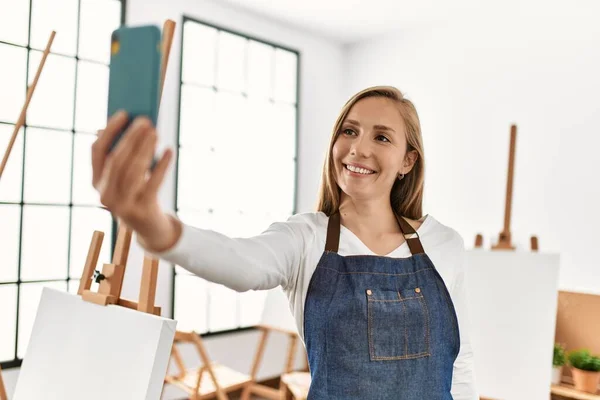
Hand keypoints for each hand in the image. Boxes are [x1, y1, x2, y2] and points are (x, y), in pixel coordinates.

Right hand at [92, 111, 178, 250]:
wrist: (149, 229)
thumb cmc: (138, 193)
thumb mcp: (126, 175)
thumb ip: (124, 153)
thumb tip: (131, 124)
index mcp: (96, 181)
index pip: (97, 151)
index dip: (110, 131)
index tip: (124, 113)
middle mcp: (104, 194)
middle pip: (116, 159)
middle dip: (131, 138)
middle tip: (145, 120)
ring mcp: (121, 205)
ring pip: (133, 171)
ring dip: (145, 149)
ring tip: (156, 132)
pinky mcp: (141, 211)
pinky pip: (152, 183)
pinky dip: (161, 166)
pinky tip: (169, 151)